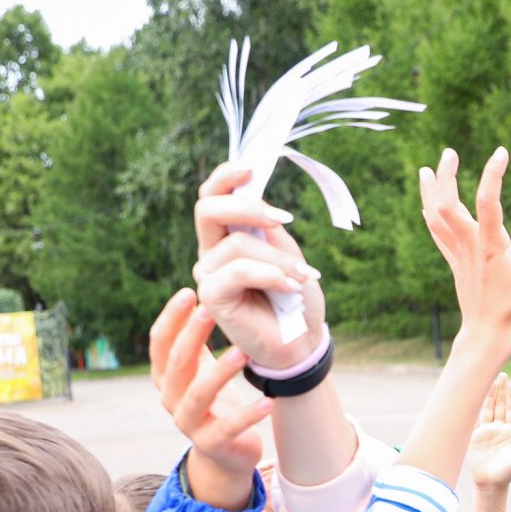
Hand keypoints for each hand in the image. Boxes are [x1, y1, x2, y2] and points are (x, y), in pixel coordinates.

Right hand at [148, 287, 272, 510]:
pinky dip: (249, 414)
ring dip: (221, 372)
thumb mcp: (202, 368)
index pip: (159, 344)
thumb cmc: (216, 401)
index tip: (189, 292)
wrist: (226, 454)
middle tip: (211, 309)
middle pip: (176, 364)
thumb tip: (205, 289)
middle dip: (192, 335)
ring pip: (199, 394)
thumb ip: (197, 339)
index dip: (170, 319)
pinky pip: (229, 427)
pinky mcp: (211, 444)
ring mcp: (188, 424)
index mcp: (166, 378)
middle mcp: (170, 399)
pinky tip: (268, 401)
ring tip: (242, 352)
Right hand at [192, 163, 326, 369]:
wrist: (301, 342)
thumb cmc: (295, 299)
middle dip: (246, 206)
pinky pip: (238, 270)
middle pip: (208, 209)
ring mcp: (208, 274)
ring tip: (302, 276)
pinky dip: (270, 274)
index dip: (225, 176)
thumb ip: (268, 227)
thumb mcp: (288, 254)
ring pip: (237, 244)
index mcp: (227, 236)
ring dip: (278, 259)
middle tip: (283, 219)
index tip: (252, 169)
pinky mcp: (212, 296)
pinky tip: (290, 286)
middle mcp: (211, 253)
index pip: (211, 196)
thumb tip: (255, 194)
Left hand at [419, 147, 510, 347]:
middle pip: (448, 204)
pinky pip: (438, 234)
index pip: (487, 201)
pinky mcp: (455, 263)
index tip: (501, 152)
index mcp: (491, 245)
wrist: (487, 335)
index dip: (492, 173)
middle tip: (449, 153)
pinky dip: (431, 216)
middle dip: (446, 176)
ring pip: (436, 218)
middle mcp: (470, 245)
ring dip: (431, 192)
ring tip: (425, 170)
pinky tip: (427, 206)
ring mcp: (459, 254)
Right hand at [468, 374, 510, 493]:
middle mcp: (500, 428)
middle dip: (501, 390)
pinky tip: (474, 396)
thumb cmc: (505, 474)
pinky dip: (475, 407)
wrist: (489, 483)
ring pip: (488, 409)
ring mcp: (488, 431)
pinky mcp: (476, 435)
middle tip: (502, 374)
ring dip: (489, 395)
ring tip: (490, 380)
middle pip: (500, 405)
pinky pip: (476, 418)